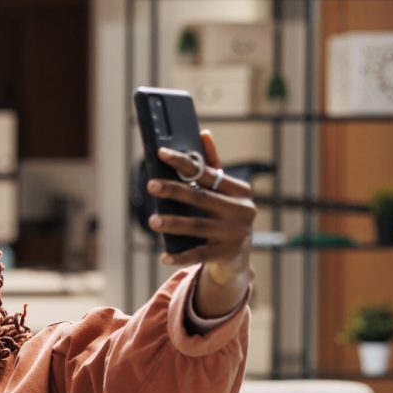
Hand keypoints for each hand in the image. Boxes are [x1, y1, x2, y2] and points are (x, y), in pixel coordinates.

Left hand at [150, 130, 255, 315]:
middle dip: (174, 190)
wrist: (238, 258)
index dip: (183, 163)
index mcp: (240, 190)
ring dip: (174, 223)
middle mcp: (242, 210)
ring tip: (152, 220)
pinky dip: (180, 256)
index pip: (207, 173)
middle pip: (201, 198)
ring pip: (198, 227)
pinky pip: (199, 254)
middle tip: (150, 185)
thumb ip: (213, 167)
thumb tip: (203, 134)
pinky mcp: (226, 254)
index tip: (161, 153)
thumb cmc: (225, 217)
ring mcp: (235, 234)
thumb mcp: (224, 193)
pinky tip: (163, 256)